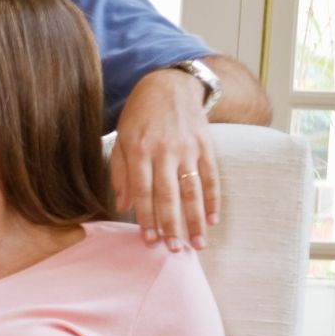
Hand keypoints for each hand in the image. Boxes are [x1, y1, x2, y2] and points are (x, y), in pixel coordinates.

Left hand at [112, 68, 218, 250]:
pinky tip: (212, 220)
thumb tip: (123, 205)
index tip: (149, 241)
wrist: (170, 85)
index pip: (143, 191)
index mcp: (140, 150)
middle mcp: (165, 151)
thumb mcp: (122, 139)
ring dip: (195, 219)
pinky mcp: (207, 146)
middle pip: (169, 195)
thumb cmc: (139, 115)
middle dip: (172, 225)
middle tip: (174, 250)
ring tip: (197, 244)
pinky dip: (213, 199)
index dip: (146, 218)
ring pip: (193, 190)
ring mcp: (189, 148)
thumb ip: (121, 172)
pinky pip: (211, 176)